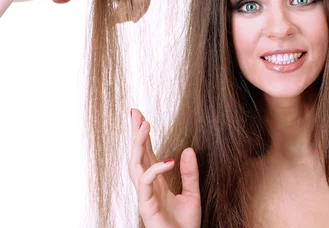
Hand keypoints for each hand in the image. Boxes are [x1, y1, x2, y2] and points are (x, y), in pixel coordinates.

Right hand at [129, 109, 200, 227]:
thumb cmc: (186, 225)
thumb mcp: (192, 193)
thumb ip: (189, 173)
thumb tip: (188, 150)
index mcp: (157, 182)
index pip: (146, 154)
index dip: (143, 135)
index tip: (140, 116)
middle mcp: (148, 187)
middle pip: (136, 155)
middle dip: (135, 133)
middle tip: (135, 112)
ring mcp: (145, 196)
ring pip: (135, 165)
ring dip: (138, 144)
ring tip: (144, 125)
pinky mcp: (147, 207)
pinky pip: (146, 183)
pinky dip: (155, 169)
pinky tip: (167, 160)